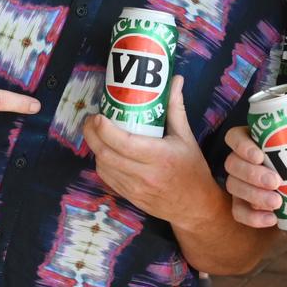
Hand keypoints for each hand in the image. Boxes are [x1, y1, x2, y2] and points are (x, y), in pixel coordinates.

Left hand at [82, 76, 215, 227]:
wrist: (195, 206)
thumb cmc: (192, 169)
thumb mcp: (186, 137)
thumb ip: (176, 108)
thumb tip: (176, 80)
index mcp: (159, 156)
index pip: (124, 143)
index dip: (105, 130)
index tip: (98, 116)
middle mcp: (145, 174)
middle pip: (107, 154)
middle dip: (92, 135)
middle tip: (91, 120)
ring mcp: (135, 188)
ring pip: (104, 166)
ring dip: (96, 148)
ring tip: (97, 133)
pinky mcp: (129, 196)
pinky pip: (107, 178)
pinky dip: (102, 163)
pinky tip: (106, 152)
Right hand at [224, 120, 286, 228]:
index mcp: (250, 140)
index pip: (234, 137)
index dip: (242, 146)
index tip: (260, 156)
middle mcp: (239, 161)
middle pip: (232, 164)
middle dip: (252, 174)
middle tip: (276, 182)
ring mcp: (237, 183)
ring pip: (234, 187)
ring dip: (254, 195)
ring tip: (277, 202)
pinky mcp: (240, 204)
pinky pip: (238, 212)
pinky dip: (252, 217)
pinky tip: (271, 219)